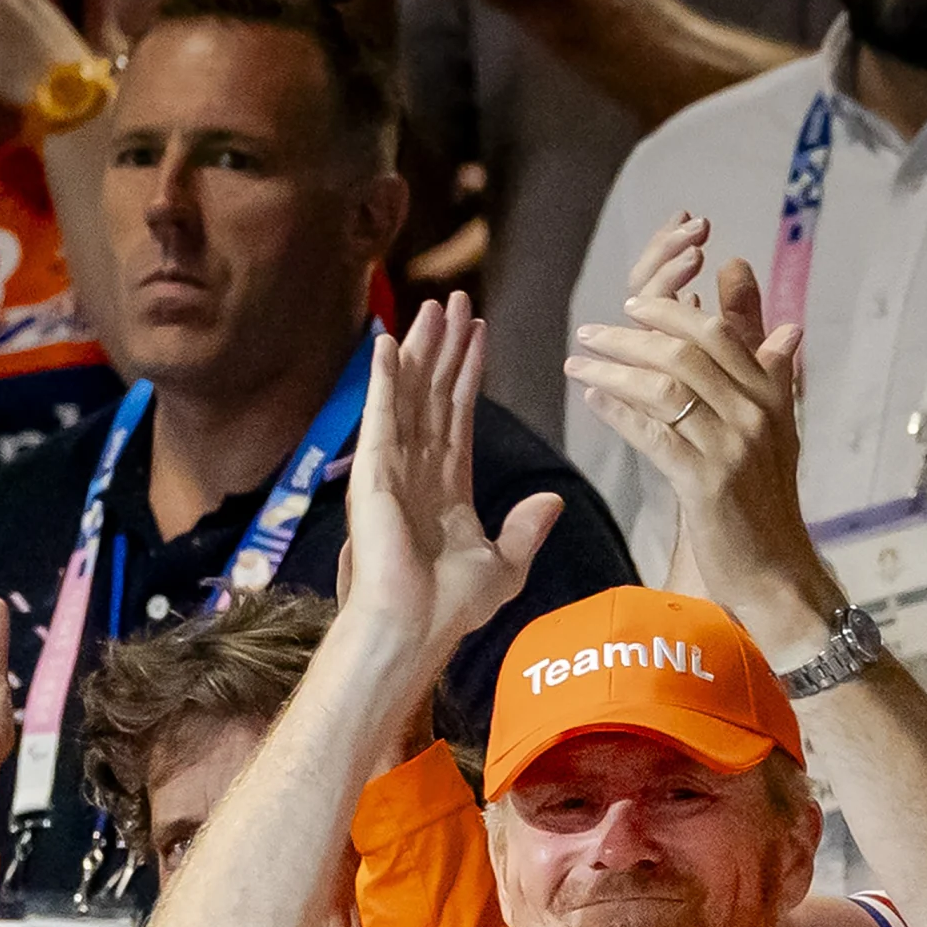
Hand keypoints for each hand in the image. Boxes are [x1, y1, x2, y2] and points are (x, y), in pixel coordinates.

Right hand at [344, 295, 562, 680]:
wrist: (415, 626)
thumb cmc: (451, 608)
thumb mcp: (504, 565)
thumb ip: (526, 530)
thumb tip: (553, 502)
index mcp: (447, 488)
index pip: (460, 414)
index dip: (469, 372)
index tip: (478, 333)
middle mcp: (417, 470)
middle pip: (434, 393)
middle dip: (446, 346)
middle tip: (456, 299)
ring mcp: (392, 468)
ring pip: (410, 393)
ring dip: (421, 348)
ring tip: (435, 305)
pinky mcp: (374, 471)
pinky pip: (380, 414)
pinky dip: (382, 378)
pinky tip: (387, 341)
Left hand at [564, 222, 828, 654]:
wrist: (776, 572)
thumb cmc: (767, 504)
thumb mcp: (778, 432)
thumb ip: (772, 376)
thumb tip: (787, 327)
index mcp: (771, 395)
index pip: (718, 333)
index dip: (671, 313)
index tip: (631, 306)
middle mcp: (755, 413)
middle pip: (685, 352)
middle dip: (630, 337)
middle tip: (590, 331)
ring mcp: (732, 447)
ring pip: (664, 388)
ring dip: (613, 370)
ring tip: (577, 363)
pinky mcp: (706, 484)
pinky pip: (654, 435)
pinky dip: (619, 413)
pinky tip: (592, 401)